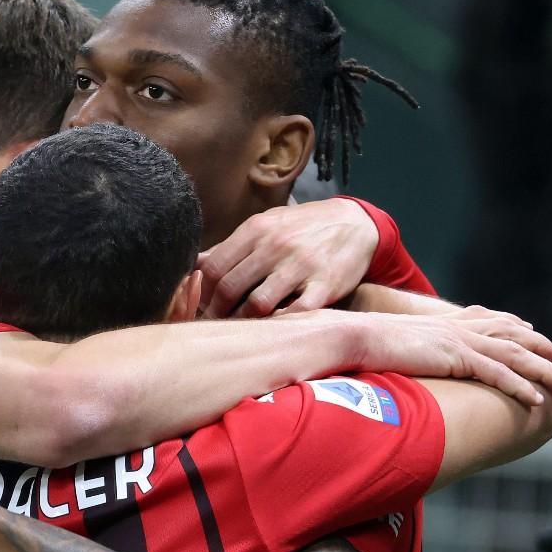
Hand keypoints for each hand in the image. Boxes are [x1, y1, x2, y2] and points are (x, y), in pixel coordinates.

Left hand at [200, 199, 377, 317]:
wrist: (356, 223)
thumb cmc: (301, 228)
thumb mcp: (266, 225)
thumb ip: (233, 246)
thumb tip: (196, 266)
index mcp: (256, 230)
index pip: (214, 267)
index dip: (202, 292)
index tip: (202, 305)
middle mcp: (275, 246)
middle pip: (229, 288)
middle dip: (217, 311)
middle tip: (216, 324)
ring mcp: (300, 266)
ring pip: (257, 304)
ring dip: (244, 321)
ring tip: (240, 328)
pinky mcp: (324, 286)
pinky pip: (294, 314)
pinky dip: (278, 324)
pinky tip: (272, 327)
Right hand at [347, 310, 551, 404]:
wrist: (350, 338)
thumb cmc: (358, 345)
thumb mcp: (385, 345)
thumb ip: (400, 350)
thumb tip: (392, 361)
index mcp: (438, 324)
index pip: (483, 318)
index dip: (510, 324)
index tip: (529, 329)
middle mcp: (452, 327)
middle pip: (506, 333)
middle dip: (536, 345)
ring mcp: (455, 340)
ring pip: (511, 353)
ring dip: (541, 370)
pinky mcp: (453, 355)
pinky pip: (496, 372)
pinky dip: (519, 386)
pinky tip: (536, 400)